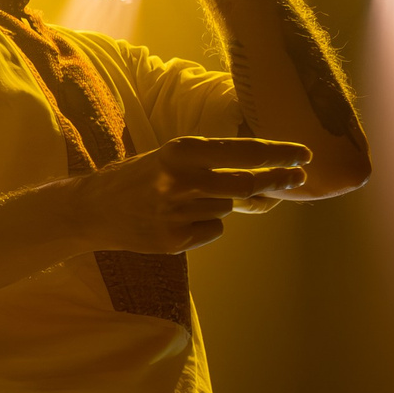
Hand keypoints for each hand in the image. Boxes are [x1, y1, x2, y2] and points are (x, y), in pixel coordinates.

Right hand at [67, 135, 310, 253]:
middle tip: (294, 180)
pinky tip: (176, 220)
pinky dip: (204, 225)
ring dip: (221, 204)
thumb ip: (212, 164)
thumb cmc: (136, 179)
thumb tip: (268, 174)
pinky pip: (212, 230)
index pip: (244, 152)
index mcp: (180, 151)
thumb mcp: (170, 158)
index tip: (304, 156)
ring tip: (186, 202)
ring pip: (228, 208)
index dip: (279, 155)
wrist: (89, 210)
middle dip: (276, 181)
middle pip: (248, 184)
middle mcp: (180, 180)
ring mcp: (177, 213)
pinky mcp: (174, 240)